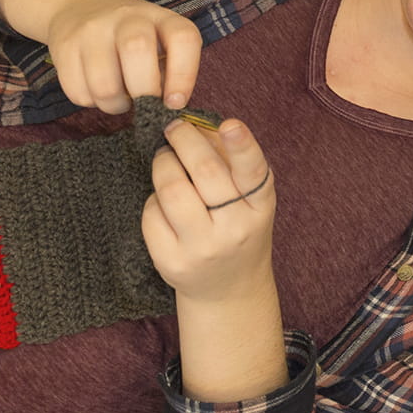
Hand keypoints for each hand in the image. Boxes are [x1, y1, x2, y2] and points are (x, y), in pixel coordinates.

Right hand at [44, 0, 201, 112]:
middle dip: (145, 92)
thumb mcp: (159, 40)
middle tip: (145, 105)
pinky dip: (90, 102)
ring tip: (119, 99)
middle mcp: (126, 17)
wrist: (80, 4)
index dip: (184, 75)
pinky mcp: (64, 46)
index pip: (183, 38)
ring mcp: (92, 30)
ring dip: (115, 105)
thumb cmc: (132, 35)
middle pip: (138, 51)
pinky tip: (97, 90)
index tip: (175, 102)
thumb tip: (168, 106)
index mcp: (160, 17)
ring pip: (104, 84)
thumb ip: (169, 69)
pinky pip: (78, 92)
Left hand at [141, 118, 276, 304]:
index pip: (253, 172)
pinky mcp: (172, 263)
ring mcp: (203, 248)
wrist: (228, 288)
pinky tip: (162, 201)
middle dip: (183, 140)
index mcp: (260, 206)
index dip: (241, 146)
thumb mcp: (249, 199)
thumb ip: (230, 161)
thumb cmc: (237, 228)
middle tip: (174, 128)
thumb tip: (197, 126)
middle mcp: (235, 228)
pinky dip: (153, 200)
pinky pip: (152, 216)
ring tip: (165, 158)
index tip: (229, 125)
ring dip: (163, 164)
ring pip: (172, 191)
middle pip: (204, 172)